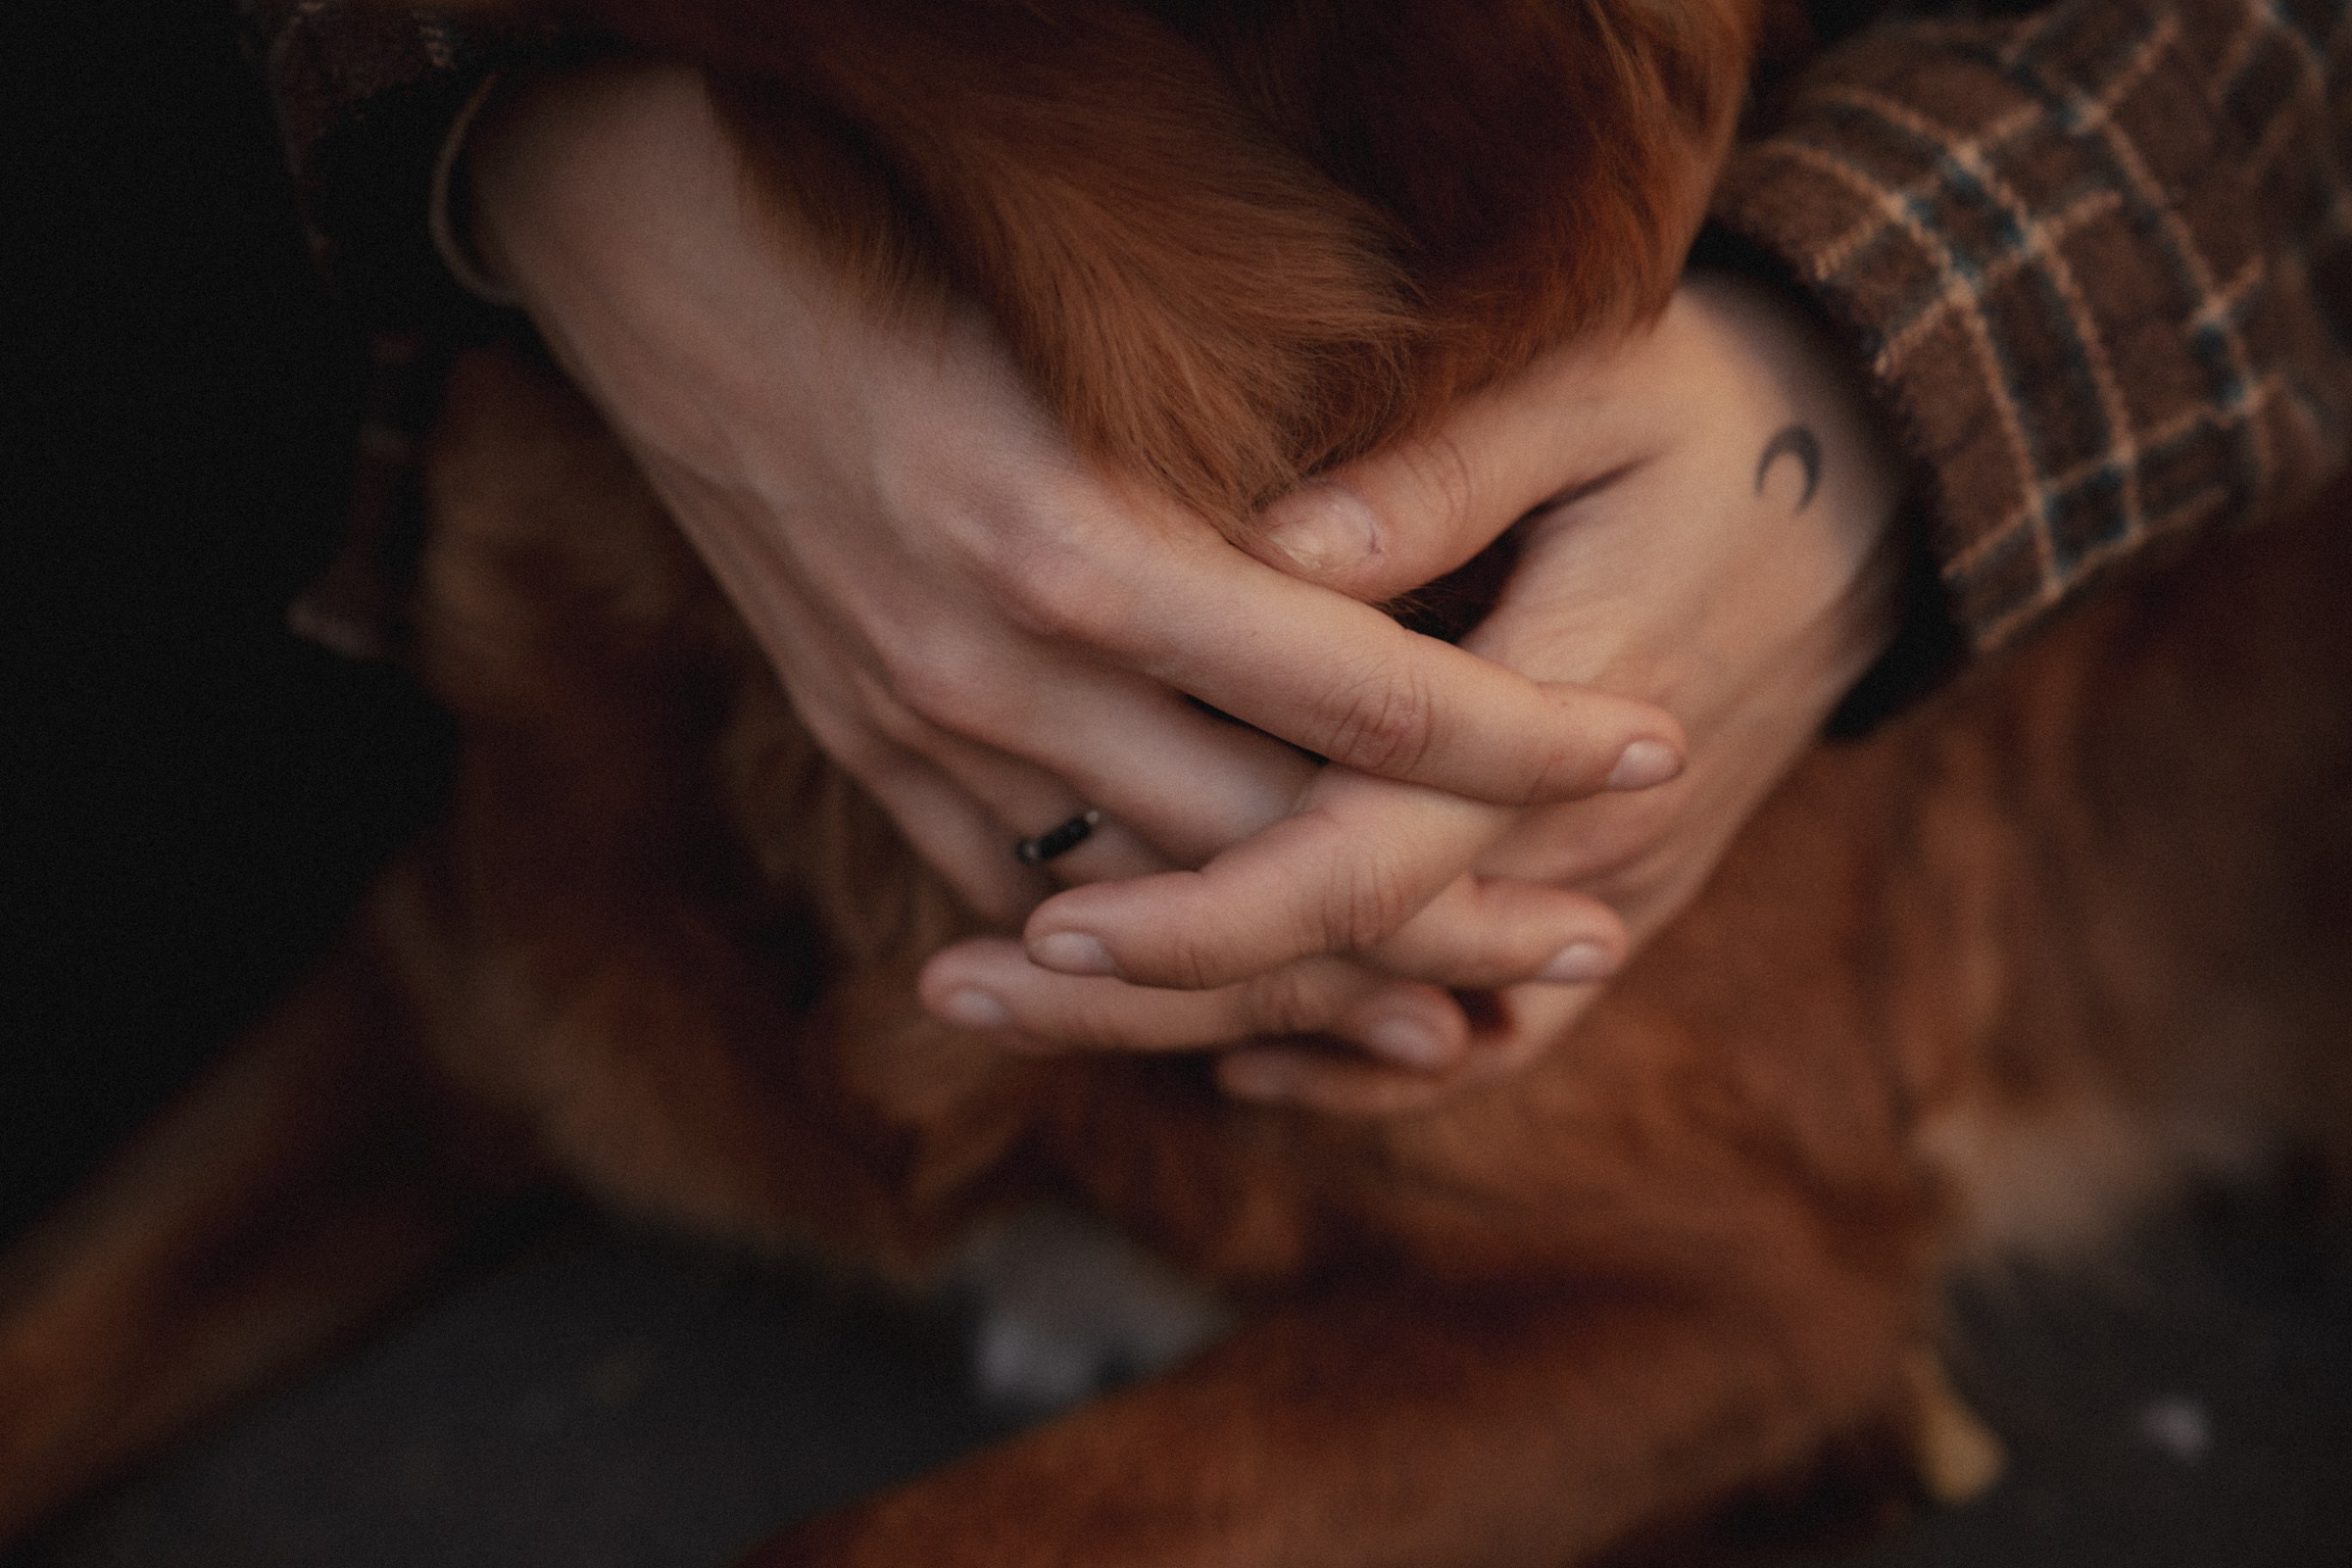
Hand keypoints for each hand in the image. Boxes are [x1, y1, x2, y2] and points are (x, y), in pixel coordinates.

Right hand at [463, 59, 1683, 925]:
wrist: (646, 250)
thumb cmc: (898, 236)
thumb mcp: (1091, 332)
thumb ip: (1235, 475)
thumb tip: (1405, 579)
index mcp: (1078, 544)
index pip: (1363, 695)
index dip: (1525, 737)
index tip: (1657, 743)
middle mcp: (995, 672)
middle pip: (1271, 853)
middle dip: (1450, 911)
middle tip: (1590, 934)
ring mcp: (914, 726)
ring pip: (1152, 916)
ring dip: (1311, 977)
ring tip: (1449, 1010)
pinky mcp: (858, 745)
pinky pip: (1023, 895)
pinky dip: (1145, 954)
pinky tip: (1239, 991)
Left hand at [923, 271, 1904, 1112]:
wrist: (1882, 482)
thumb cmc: (1718, 405)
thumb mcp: (1592, 392)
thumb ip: (1437, 477)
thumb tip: (1262, 558)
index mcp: (1570, 710)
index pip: (1363, 868)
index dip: (1201, 912)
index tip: (1042, 928)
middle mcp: (1587, 845)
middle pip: (1343, 972)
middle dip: (1144, 995)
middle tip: (954, 991)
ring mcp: (1604, 893)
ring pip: (1389, 1020)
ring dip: (1211, 1030)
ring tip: (1032, 1019)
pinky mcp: (1605, 901)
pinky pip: (1480, 1033)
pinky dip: (1362, 1066)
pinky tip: (1239, 1067)